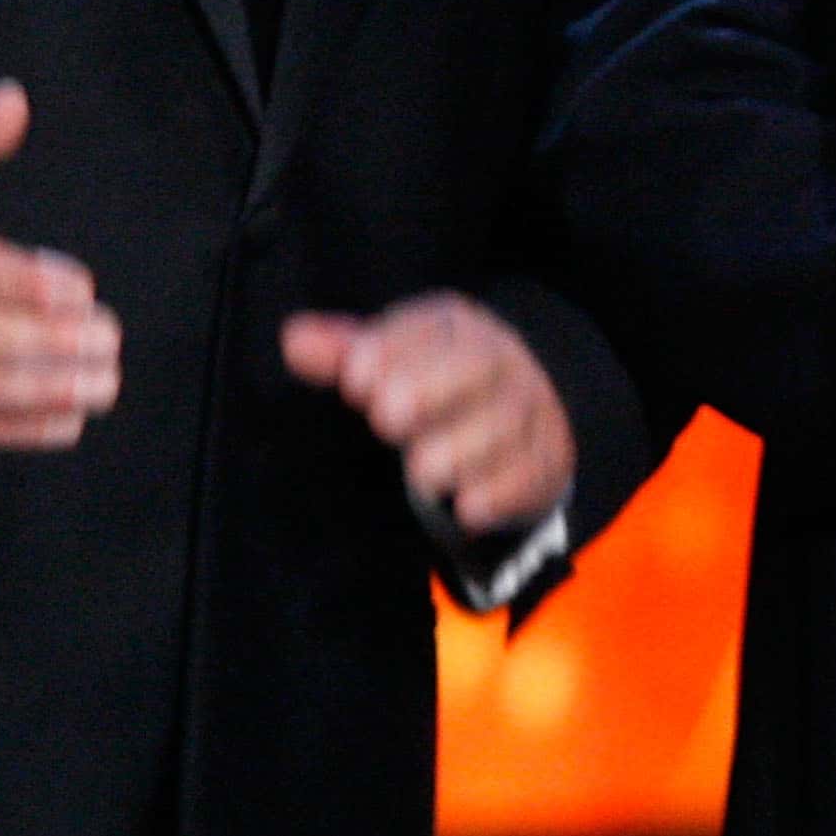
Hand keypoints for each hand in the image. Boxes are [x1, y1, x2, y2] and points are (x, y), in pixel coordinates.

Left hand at [282, 293, 572, 534]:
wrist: (533, 411)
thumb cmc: (441, 384)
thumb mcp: (395, 360)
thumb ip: (344, 353)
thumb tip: (292, 338)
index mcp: (457, 329)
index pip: (432, 327)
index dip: (393, 348)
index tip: (354, 376)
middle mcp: (498, 362)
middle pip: (475, 366)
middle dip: (431, 387)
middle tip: (386, 415)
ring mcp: (527, 411)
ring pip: (504, 422)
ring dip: (462, 448)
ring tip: (423, 471)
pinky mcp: (543, 461)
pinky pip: (529, 473)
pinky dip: (500, 492)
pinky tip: (468, 508)